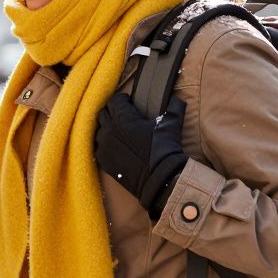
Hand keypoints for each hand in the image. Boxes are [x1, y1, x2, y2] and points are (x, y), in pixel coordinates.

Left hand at [94, 95, 189, 219]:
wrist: (159, 178)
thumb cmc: (163, 150)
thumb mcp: (171, 125)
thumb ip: (174, 108)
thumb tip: (177, 99)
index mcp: (123, 118)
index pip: (114, 101)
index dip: (121, 99)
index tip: (128, 101)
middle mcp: (110, 130)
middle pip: (104, 114)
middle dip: (113, 112)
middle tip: (123, 114)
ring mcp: (105, 146)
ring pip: (99, 130)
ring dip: (107, 128)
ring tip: (118, 130)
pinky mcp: (104, 161)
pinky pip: (99, 147)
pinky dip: (106, 144)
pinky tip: (115, 146)